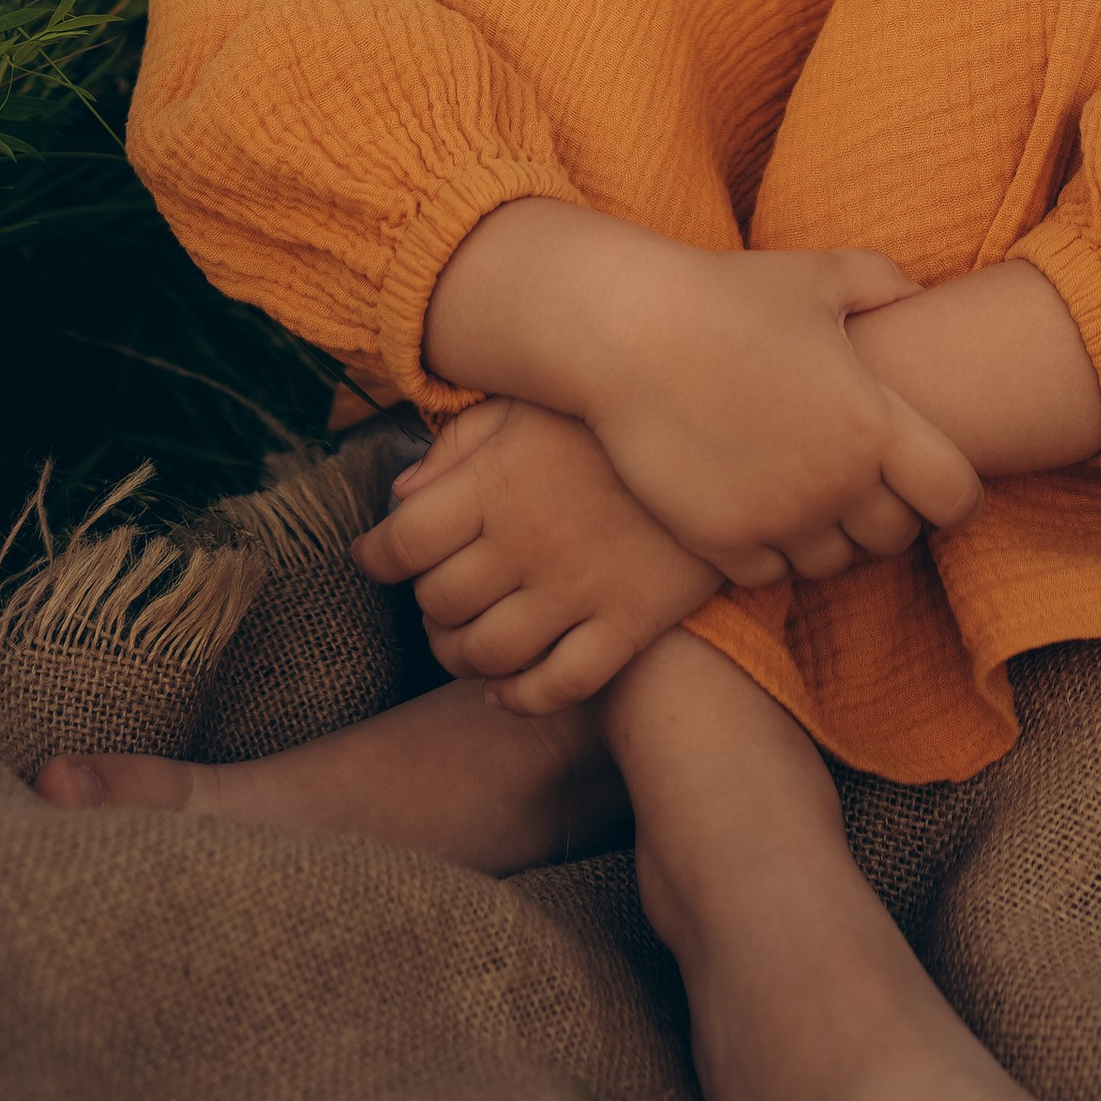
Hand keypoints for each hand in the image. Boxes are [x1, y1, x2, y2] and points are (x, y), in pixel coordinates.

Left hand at [349, 398, 718, 711]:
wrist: (725, 427)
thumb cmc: (609, 413)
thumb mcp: (528, 403)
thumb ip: (460, 444)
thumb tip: (403, 496)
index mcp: (496, 481)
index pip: (401, 542)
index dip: (375, 556)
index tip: (375, 556)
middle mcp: (527, 542)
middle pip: (439, 602)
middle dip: (424, 605)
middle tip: (433, 594)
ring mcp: (579, 588)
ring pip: (488, 653)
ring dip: (460, 658)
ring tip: (462, 643)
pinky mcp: (628, 621)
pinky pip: (559, 683)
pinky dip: (521, 697)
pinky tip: (508, 686)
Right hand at [578, 242, 984, 588]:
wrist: (625, 330)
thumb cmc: (724, 294)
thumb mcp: (814, 275)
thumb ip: (879, 282)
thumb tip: (917, 292)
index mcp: (874, 422)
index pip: (956, 497)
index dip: (954, 496)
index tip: (934, 483)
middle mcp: (835, 481)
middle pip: (895, 537)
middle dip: (887, 514)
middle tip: (860, 483)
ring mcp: (777, 518)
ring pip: (832, 563)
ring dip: (828, 536)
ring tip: (804, 494)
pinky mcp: (721, 541)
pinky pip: (770, 574)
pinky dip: (769, 552)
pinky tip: (753, 507)